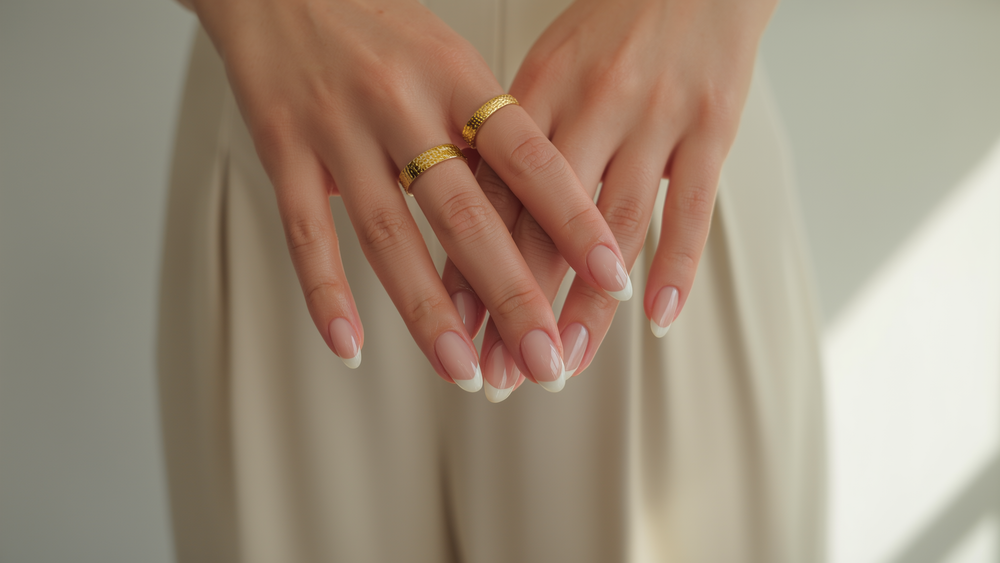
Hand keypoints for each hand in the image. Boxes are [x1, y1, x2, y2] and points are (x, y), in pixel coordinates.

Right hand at [189, 0, 628, 389]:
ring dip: (430, 313)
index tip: (612, 276)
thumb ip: (487, 131)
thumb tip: (546, 208)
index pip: (530, 160)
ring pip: (389, 235)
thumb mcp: (448, 58)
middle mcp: (402, 104)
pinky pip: (305, 234)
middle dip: (512, 296)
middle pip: (467, 215)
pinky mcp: (282, 150)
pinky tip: (351, 349)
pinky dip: (326, 296)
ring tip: (465, 371)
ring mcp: (339, 130)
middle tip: (546, 362)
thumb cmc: (377, 23)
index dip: (573, 221)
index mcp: (457, 77)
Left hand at [443, 0, 775, 399]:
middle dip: (519, 305)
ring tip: (566, 363)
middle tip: (499, 372)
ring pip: (613, 228)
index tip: (452, 329)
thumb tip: (474, 211)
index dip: (471, 267)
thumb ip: (517, 135)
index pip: (494, 196)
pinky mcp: (711, 125)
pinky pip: (691, 208)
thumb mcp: (551, 65)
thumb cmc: (615, 24)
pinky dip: (676, 267)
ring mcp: (653, 116)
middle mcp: (590, 104)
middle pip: (544, 222)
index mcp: (538, 89)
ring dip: (589, 305)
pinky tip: (658, 319)